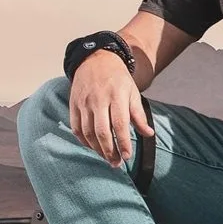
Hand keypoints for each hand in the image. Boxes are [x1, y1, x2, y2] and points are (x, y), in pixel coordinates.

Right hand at [69, 47, 152, 166]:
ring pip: (88, 132)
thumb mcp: (133, 93)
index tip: (127, 157)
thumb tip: (149, 134)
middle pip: (102, 131)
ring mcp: (84, 102)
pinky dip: (83, 140)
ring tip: (106, 158)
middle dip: (109, 151)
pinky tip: (92, 147)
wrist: (96, 60)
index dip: (123, 143)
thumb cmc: (118, 79)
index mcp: (116, 96)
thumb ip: (139, 115)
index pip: (120, 124)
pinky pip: (76, 127)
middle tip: (116, 163)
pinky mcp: (74, 104)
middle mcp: (98, 100)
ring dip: (97, 149)